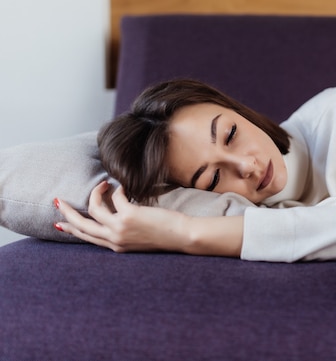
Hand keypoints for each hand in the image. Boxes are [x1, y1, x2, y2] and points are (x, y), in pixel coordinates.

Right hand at [54, 181, 186, 252]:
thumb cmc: (166, 234)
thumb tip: (117, 213)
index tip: (60, 224)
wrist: (182, 237)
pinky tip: (125, 186)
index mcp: (115, 246)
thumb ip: (124, 230)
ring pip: (93, 209)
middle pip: (81, 225)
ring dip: (96, 193)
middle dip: (67, 212)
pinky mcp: (130, 215)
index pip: (87, 238)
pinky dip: (118, 189)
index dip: (71, 230)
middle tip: (58, 200)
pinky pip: (115, 198)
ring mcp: (120, 228)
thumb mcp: (138, 237)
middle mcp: (114, 239)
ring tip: (104, 184)